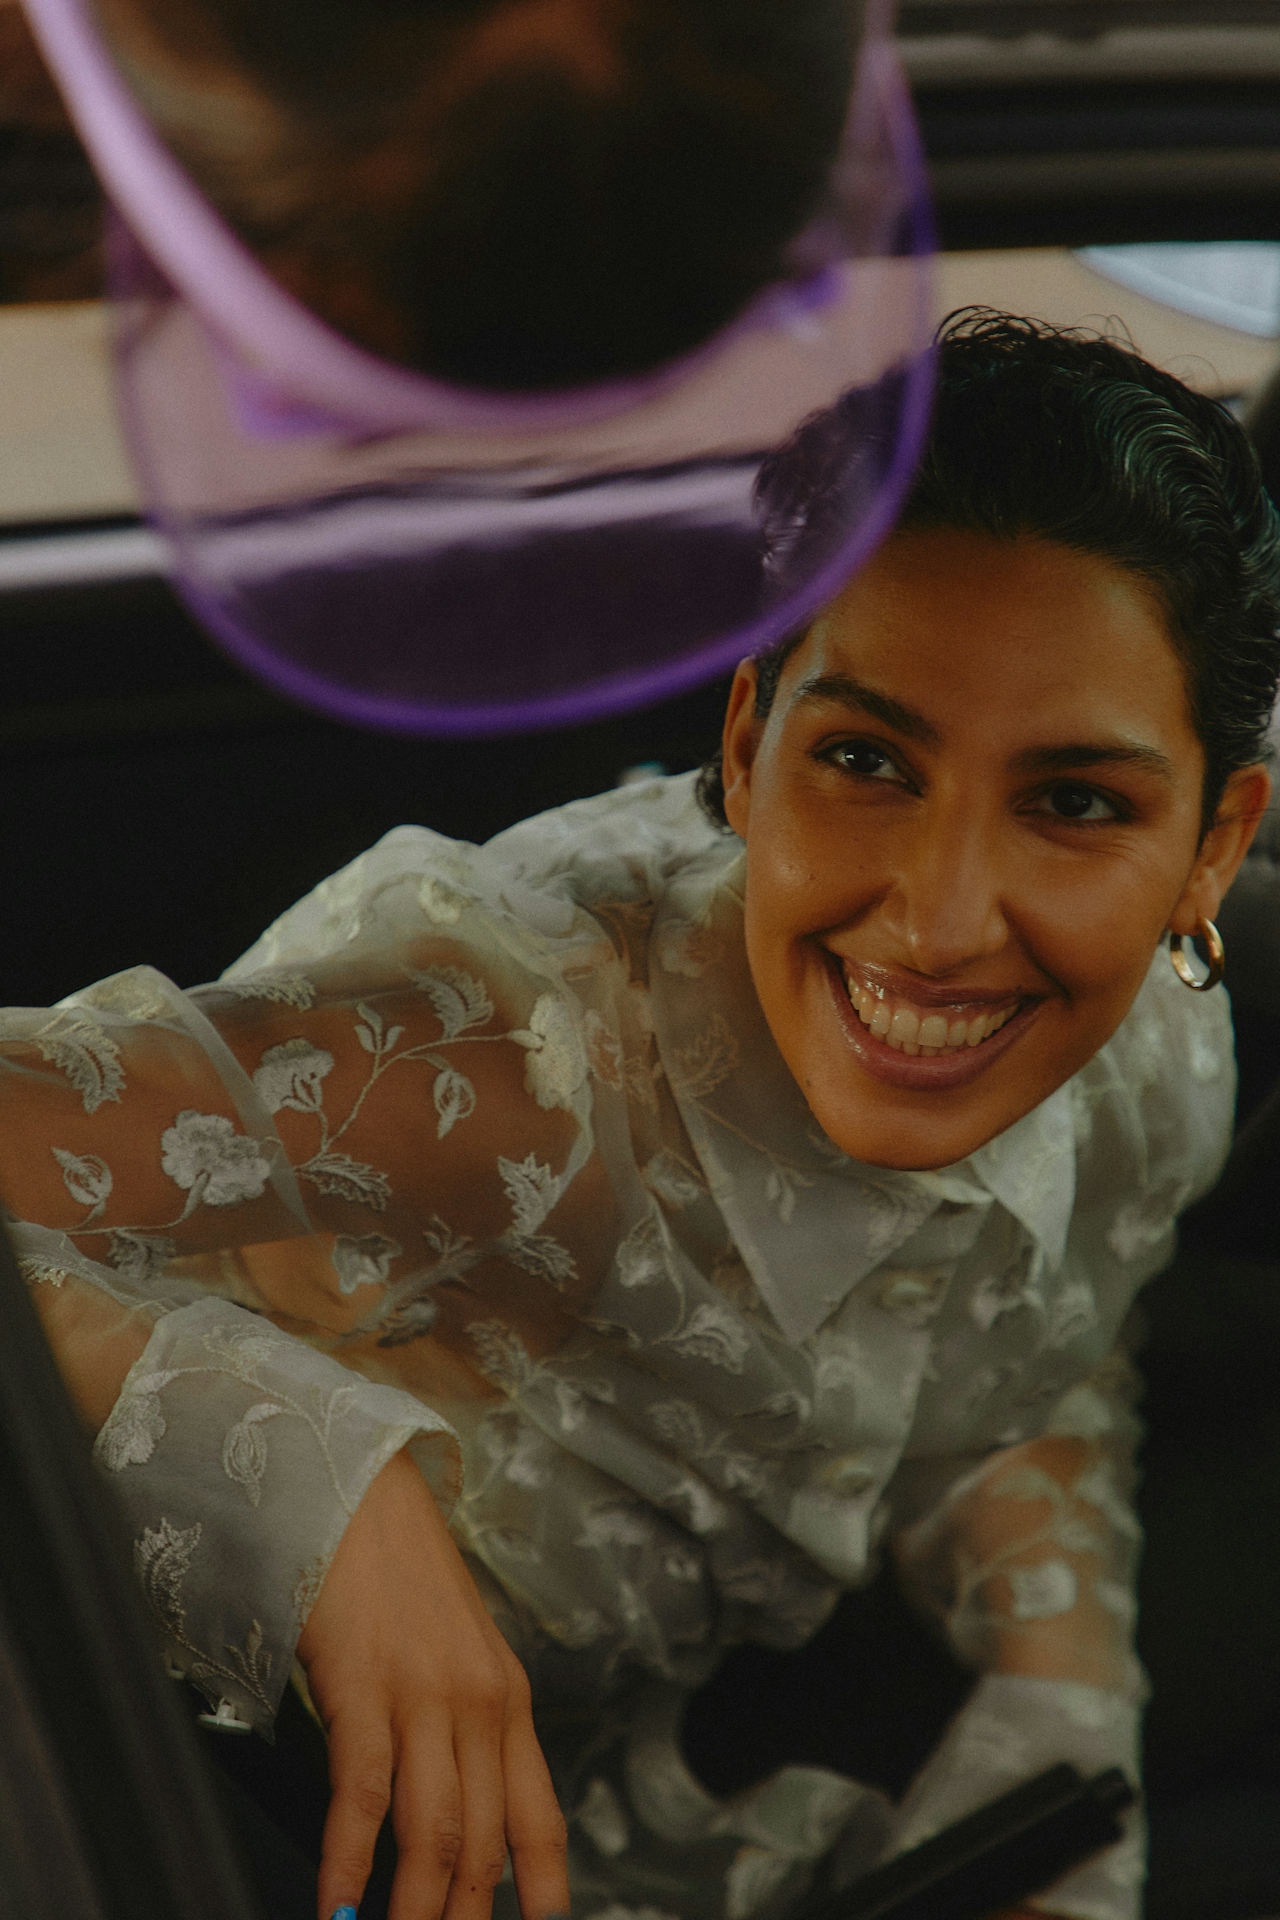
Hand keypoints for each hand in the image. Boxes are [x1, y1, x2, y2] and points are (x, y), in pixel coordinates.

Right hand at [297, 1448, 567, 1919]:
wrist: (356, 1491)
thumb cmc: (397, 1573)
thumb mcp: (455, 1651)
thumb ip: (466, 1727)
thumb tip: (461, 1813)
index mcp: (508, 1699)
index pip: (541, 1819)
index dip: (545, 1891)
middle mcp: (480, 1702)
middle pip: (483, 1843)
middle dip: (464, 1918)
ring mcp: (425, 1694)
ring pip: (434, 1833)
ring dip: (415, 1911)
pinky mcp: (365, 1683)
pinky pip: (364, 1794)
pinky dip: (348, 1861)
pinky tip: (337, 1904)